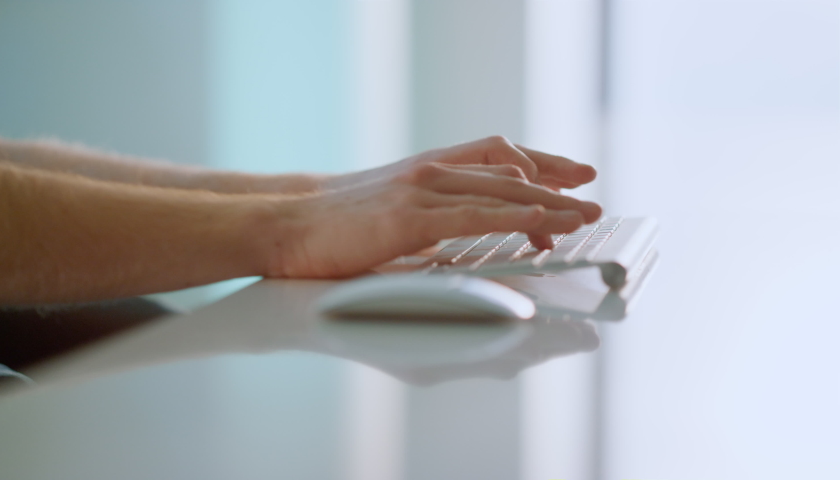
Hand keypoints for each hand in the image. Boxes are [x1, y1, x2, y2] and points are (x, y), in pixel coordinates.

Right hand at [262, 161, 601, 277]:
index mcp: (428, 169)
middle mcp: (431, 172)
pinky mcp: (408, 218)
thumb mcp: (393, 210)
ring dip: (548, 204)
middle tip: (591, 196)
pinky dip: (512, 218)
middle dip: (556, 183)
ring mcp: (421, 191)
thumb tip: (459, 238)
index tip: (571, 173)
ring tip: (583, 215)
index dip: (539, 164)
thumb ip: (431, 217)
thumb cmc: (335, 224)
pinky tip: (540, 222)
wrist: (287, 224)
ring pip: (500, 191)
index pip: (498, 157)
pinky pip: (474, 215)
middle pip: (510, 170)